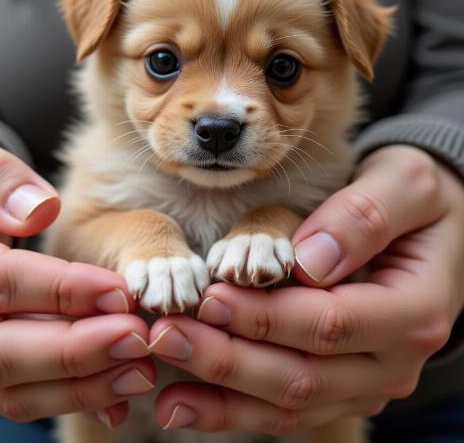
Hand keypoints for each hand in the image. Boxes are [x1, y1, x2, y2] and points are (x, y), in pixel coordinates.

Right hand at [0, 125, 153, 425]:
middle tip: (138, 337)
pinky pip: (14, 398)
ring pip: (8, 388)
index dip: (59, 289)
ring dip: (79, 384)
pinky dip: (67, 397)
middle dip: (75, 350)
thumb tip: (38, 210)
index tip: (119, 289)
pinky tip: (116, 388)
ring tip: (140, 367)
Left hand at [147, 146, 463, 432]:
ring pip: (286, 400)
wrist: (429, 230)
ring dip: (219, 389)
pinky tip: (180, 404)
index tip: (209, 296)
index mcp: (412, 311)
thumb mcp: (405, 184)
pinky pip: (282, 407)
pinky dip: (229, 409)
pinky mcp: (336, 386)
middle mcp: (391, 361)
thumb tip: (310, 261)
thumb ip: (363, 217)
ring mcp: (363, 381)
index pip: (330, 323)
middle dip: (227, 356)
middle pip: (302, 373)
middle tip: (165, 332)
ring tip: (163, 365)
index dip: (267, 316)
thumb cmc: (413, 200)